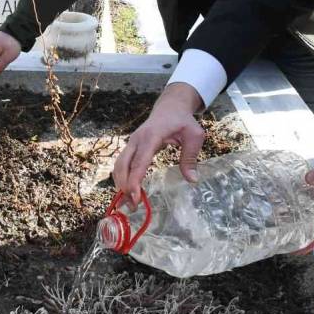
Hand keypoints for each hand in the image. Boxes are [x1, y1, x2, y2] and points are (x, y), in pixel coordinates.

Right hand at [112, 82, 204, 205]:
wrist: (171, 106)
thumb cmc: (183, 121)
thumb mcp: (194, 136)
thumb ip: (190, 157)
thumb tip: (192, 180)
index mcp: (151, 136)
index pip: (139, 162)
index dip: (134, 180)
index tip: (135, 197)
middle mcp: (137, 139)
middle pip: (123, 165)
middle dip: (124, 186)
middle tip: (133, 206)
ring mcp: (132, 142)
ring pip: (119, 165)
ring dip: (121, 183)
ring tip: (129, 203)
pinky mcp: (132, 146)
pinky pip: (122, 163)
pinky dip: (122, 177)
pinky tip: (127, 191)